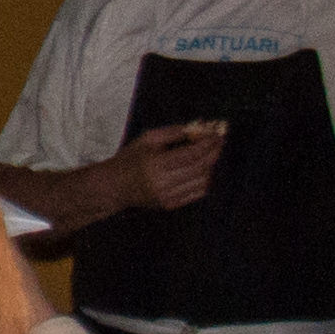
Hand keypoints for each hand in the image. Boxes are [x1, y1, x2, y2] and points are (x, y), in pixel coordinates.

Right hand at [105, 119, 224, 213]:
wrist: (115, 186)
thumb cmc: (130, 158)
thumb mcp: (147, 138)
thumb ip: (173, 132)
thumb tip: (198, 128)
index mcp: (156, 163)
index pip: (191, 154)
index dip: (208, 144)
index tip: (217, 134)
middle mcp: (162, 182)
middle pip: (199, 168)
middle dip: (213, 153)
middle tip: (219, 142)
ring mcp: (167, 196)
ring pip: (201, 182)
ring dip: (210, 167)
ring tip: (209, 155)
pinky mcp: (170, 205)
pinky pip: (196, 194)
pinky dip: (204, 181)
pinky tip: (202, 171)